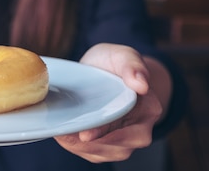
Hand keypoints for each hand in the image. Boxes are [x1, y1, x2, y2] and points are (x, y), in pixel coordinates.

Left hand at [54, 43, 169, 162]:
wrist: (104, 68)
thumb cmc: (114, 62)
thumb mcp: (123, 55)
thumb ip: (132, 65)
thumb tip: (141, 84)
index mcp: (148, 108)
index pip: (127, 126)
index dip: (105, 132)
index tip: (85, 135)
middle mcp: (141, 130)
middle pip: (116, 146)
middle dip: (89, 144)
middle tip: (64, 134)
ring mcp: (125, 141)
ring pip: (103, 153)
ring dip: (79, 147)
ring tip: (60, 133)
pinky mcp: (108, 145)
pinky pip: (93, 154)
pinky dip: (76, 147)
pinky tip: (63, 135)